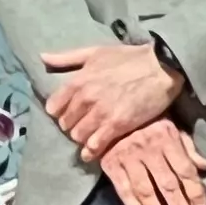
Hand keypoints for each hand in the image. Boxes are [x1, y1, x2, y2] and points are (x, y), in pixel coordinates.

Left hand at [38, 38, 186, 157]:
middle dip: (73, 125)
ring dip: (83, 138)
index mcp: (77, 81)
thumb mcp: (96, 52)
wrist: (163, 67)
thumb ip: (67, 58)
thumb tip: (42, 57)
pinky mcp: (117, 125)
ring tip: (92, 135)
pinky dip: (92, 151)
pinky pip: (95, 145)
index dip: (61, 112)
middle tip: (84, 124)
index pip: (54, 108)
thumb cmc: (130, 58)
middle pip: (66, 124)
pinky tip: (93, 152)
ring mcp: (101, 113)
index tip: (71, 112)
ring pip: (78, 136)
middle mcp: (85, 99)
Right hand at [98, 121, 205, 204]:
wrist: (113, 111)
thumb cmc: (149, 121)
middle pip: (167, 184)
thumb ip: (189, 149)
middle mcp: (149, 150)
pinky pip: (124, 190)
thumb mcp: (173, 128)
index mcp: (168, 139)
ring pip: (145, 190)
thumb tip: (205, 169)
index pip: (185, 171)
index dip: (194, 191)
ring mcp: (128, 158)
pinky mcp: (111, 165)